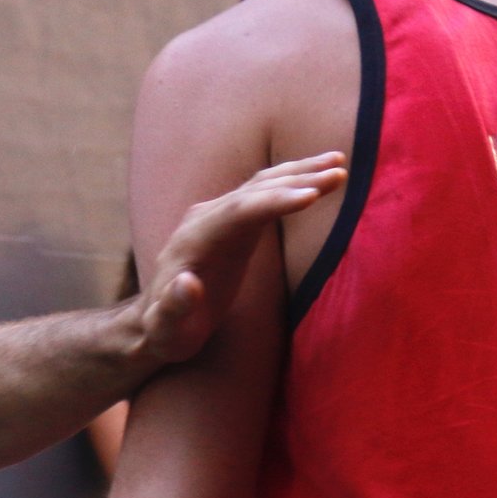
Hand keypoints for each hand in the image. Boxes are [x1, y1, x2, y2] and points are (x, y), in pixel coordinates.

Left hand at [137, 152, 345, 365]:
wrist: (156, 321)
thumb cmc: (164, 332)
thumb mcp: (165, 330)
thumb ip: (173, 310)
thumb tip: (187, 285)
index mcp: (190, 242)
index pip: (236, 213)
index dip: (272, 202)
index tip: (310, 196)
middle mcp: (202, 221)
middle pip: (252, 192)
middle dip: (296, 182)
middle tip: (339, 174)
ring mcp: (216, 217)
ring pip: (260, 185)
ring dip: (299, 173)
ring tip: (339, 165)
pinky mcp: (231, 221)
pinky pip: (264, 192)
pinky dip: (292, 180)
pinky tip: (321, 172)